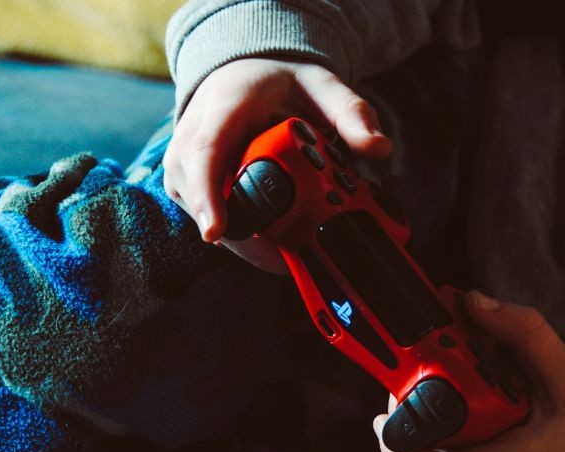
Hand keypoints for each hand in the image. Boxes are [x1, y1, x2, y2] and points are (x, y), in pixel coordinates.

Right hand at [163, 57, 391, 271]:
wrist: (243, 81)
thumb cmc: (278, 85)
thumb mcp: (321, 86)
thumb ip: (351, 113)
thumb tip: (380, 148)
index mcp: (223, 108)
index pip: (205, 153)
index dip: (207, 195)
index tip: (215, 231)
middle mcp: (191, 140)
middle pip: (204, 197)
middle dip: (246, 235)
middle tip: (292, 257)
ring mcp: (184, 169)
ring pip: (208, 219)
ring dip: (249, 242)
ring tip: (292, 247)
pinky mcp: (188, 190)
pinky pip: (214, 224)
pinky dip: (246, 239)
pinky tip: (277, 243)